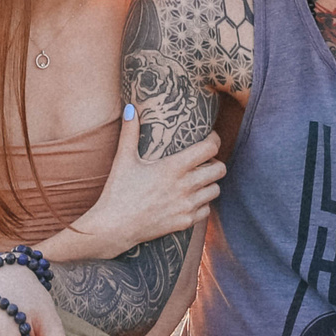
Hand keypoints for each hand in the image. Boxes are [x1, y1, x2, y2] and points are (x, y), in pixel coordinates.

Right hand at [68, 111, 223, 255]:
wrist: (114, 227)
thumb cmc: (118, 191)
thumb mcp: (124, 159)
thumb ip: (129, 132)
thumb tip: (130, 107)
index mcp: (173, 167)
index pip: (210, 148)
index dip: (213, 140)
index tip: (208, 138)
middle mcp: (185, 186)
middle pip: (220, 170)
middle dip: (215, 162)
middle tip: (204, 160)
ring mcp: (187, 206)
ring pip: (216, 190)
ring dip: (210, 183)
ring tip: (198, 179)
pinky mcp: (185, 222)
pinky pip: (206, 210)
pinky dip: (202, 203)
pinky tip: (190, 198)